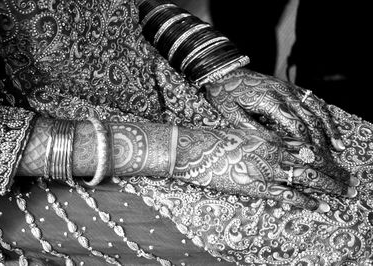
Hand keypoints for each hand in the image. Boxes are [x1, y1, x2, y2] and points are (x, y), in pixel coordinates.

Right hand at [173, 126, 355, 211]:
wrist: (195, 148)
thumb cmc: (216, 140)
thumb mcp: (243, 134)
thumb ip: (264, 142)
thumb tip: (282, 148)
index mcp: (270, 137)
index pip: (306, 147)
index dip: (325, 156)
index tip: (338, 163)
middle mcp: (274, 151)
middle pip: (313, 162)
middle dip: (335, 173)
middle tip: (352, 182)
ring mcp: (266, 168)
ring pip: (307, 177)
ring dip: (329, 185)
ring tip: (346, 192)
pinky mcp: (256, 186)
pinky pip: (286, 193)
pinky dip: (306, 200)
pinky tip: (320, 205)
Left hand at [204, 68, 344, 150]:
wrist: (224, 72)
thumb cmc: (225, 95)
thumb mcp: (232, 114)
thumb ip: (252, 129)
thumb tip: (272, 146)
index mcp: (270, 101)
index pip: (295, 126)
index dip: (306, 145)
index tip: (313, 161)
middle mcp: (284, 93)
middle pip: (310, 119)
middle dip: (322, 141)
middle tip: (330, 160)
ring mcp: (288, 88)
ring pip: (316, 108)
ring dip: (329, 128)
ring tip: (339, 146)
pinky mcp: (289, 86)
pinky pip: (312, 99)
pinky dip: (324, 113)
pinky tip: (330, 125)